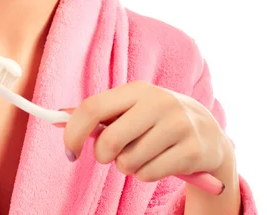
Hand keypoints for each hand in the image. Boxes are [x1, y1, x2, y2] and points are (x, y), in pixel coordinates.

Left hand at [62, 81, 231, 183]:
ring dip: (127, 167)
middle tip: (111, 155)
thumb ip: (96, 113)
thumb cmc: (154, 119)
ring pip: (128, 162)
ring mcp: (178, 126)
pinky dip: (146, 175)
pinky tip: (159, 163)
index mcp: (136, 90)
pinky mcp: (193, 151)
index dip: (74, 132)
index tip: (69, 152)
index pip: (93, 108)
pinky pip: (149, 175)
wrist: (207, 131)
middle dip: (103, 156)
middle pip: (109, 140)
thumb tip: (58, 116)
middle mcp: (158, 103)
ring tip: (142, 155)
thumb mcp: (129, 108)